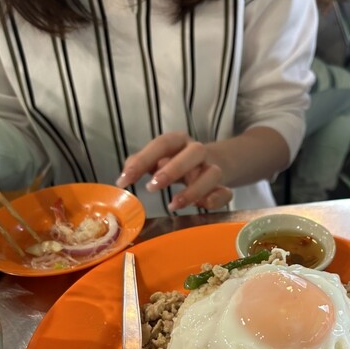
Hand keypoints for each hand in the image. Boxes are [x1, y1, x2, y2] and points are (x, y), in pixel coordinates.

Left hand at [116, 132, 232, 211]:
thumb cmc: (180, 161)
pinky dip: (215, 200)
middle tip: (151, 188)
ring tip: (173, 205)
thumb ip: (142, 164)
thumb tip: (125, 176)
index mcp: (179, 141)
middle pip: (193, 153)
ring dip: (193, 191)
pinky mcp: (224, 186)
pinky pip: (225, 193)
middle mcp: (198, 152)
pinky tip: (201, 207)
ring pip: (212, 174)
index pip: (162, 144)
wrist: (218, 162)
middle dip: (173, 170)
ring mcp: (213, 168)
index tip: (124, 180)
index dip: (143, 160)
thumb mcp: (160, 158)